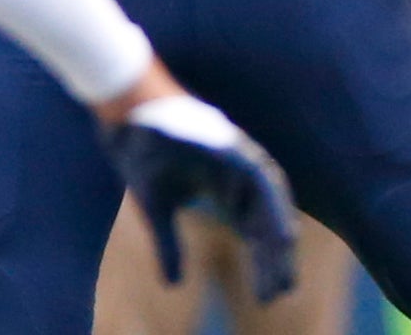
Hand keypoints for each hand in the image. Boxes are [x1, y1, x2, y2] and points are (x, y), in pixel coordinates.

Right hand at [99, 77, 297, 303]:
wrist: (125, 117)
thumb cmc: (141, 156)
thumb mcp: (155, 211)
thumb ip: (169, 246)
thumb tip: (175, 286)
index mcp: (223, 187)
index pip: (251, 230)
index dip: (261, 261)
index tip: (267, 295)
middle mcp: (236, 173)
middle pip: (265, 219)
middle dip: (274, 255)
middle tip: (282, 291)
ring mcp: (236, 156)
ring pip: (269, 199)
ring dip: (278, 231)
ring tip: (285, 264)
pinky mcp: (230, 143)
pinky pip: (260, 176)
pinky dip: (273, 203)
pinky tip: (282, 230)